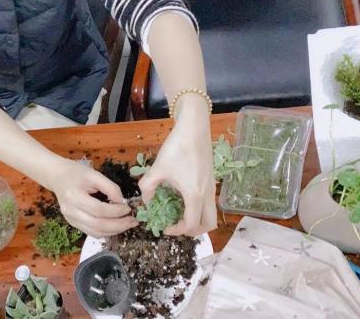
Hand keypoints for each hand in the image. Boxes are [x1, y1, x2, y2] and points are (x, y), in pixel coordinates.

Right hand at [47, 159, 138, 238]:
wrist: (57, 176)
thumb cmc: (75, 172)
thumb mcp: (94, 174)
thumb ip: (110, 188)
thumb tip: (122, 203)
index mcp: (74, 197)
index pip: (99, 210)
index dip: (116, 211)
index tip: (128, 208)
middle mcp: (70, 212)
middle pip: (98, 225)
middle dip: (119, 225)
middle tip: (133, 221)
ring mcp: (71, 220)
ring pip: (96, 233)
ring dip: (114, 231)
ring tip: (127, 224)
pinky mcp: (73, 223)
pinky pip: (92, 233)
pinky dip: (106, 232)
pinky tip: (115, 226)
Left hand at [139, 106, 216, 236]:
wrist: (194, 128)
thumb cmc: (176, 148)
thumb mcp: (157, 169)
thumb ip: (148, 188)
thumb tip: (147, 202)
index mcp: (195, 195)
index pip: (191, 225)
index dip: (177, 231)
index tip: (165, 226)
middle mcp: (207, 195)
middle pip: (209, 225)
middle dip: (193, 231)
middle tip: (176, 225)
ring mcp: (212, 188)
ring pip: (211, 214)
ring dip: (198, 220)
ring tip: (179, 213)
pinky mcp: (211, 180)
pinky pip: (209, 203)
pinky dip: (199, 208)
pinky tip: (182, 198)